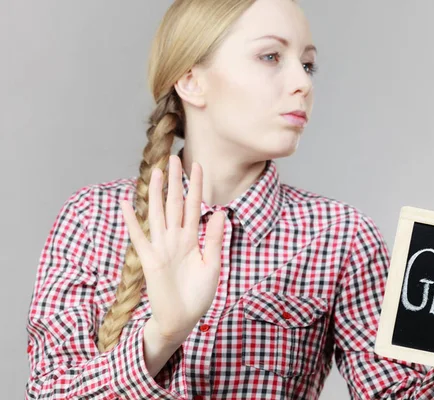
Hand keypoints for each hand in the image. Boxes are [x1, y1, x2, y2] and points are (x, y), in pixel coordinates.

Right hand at [120, 155, 225, 344]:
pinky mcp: (149, 260)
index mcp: (192, 239)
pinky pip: (139, 237)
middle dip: (174, 181)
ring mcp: (161, 247)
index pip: (194, 206)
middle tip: (173, 158)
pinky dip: (132, 221)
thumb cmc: (198, 294)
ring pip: (157, 214)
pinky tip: (127, 203)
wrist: (182, 319)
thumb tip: (219, 213)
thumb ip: (213, 239)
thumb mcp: (212, 265)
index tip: (197, 165)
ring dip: (155, 193)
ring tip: (155, 172)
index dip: (195, 186)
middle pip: (174, 203)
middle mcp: (175, 238)